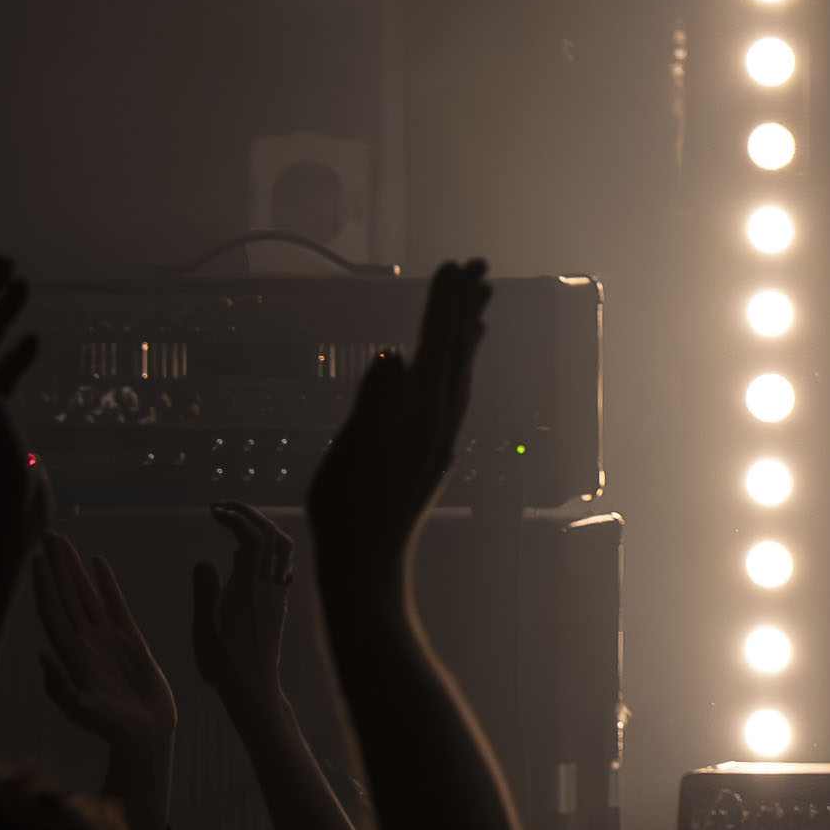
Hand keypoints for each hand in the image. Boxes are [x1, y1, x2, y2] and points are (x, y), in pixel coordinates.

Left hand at [31, 533, 175, 800]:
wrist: (144, 736)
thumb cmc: (112, 729)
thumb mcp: (82, 711)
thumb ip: (62, 687)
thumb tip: (42, 657)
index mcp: (72, 654)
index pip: (54, 611)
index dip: (45, 584)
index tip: (36, 557)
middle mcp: (85, 641)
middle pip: (67, 595)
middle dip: (57, 566)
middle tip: (49, 535)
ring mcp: (106, 639)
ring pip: (86, 595)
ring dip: (75, 569)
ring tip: (65, 542)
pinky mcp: (129, 640)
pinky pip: (115, 604)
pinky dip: (106, 583)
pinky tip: (98, 563)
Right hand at [189, 501, 295, 713]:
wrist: (254, 687)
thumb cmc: (223, 664)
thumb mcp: (204, 631)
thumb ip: (204, 594)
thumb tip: (203, 560)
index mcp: (248, 592)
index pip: (253, 541)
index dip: (237, 518)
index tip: (214, 510)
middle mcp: (268, 588)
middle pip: (272, 537)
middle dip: (249, 514)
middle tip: (221, 507)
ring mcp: (276, 594)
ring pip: (282, 549)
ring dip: (261, 527)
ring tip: (232, 522)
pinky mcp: (278, 601)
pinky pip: (279, 564)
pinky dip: (264, 547)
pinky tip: (241, 553)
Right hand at [304, 261, 489, 574]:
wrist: (367, 564)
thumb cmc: (350, 512)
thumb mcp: (353, 452)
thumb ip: (373, 403)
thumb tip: (392, 356)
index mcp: (421, 415)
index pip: (436, 344)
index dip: (444, 303)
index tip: (455, 265)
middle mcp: (439, 422)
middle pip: (456, 352)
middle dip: (464, 307)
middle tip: (479, 266)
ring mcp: (439, 437)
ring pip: (459, 372)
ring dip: (466, 334)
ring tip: (479, 304)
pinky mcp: (431, 451)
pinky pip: (452, 395)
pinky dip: (456, 369)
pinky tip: (450, 367)